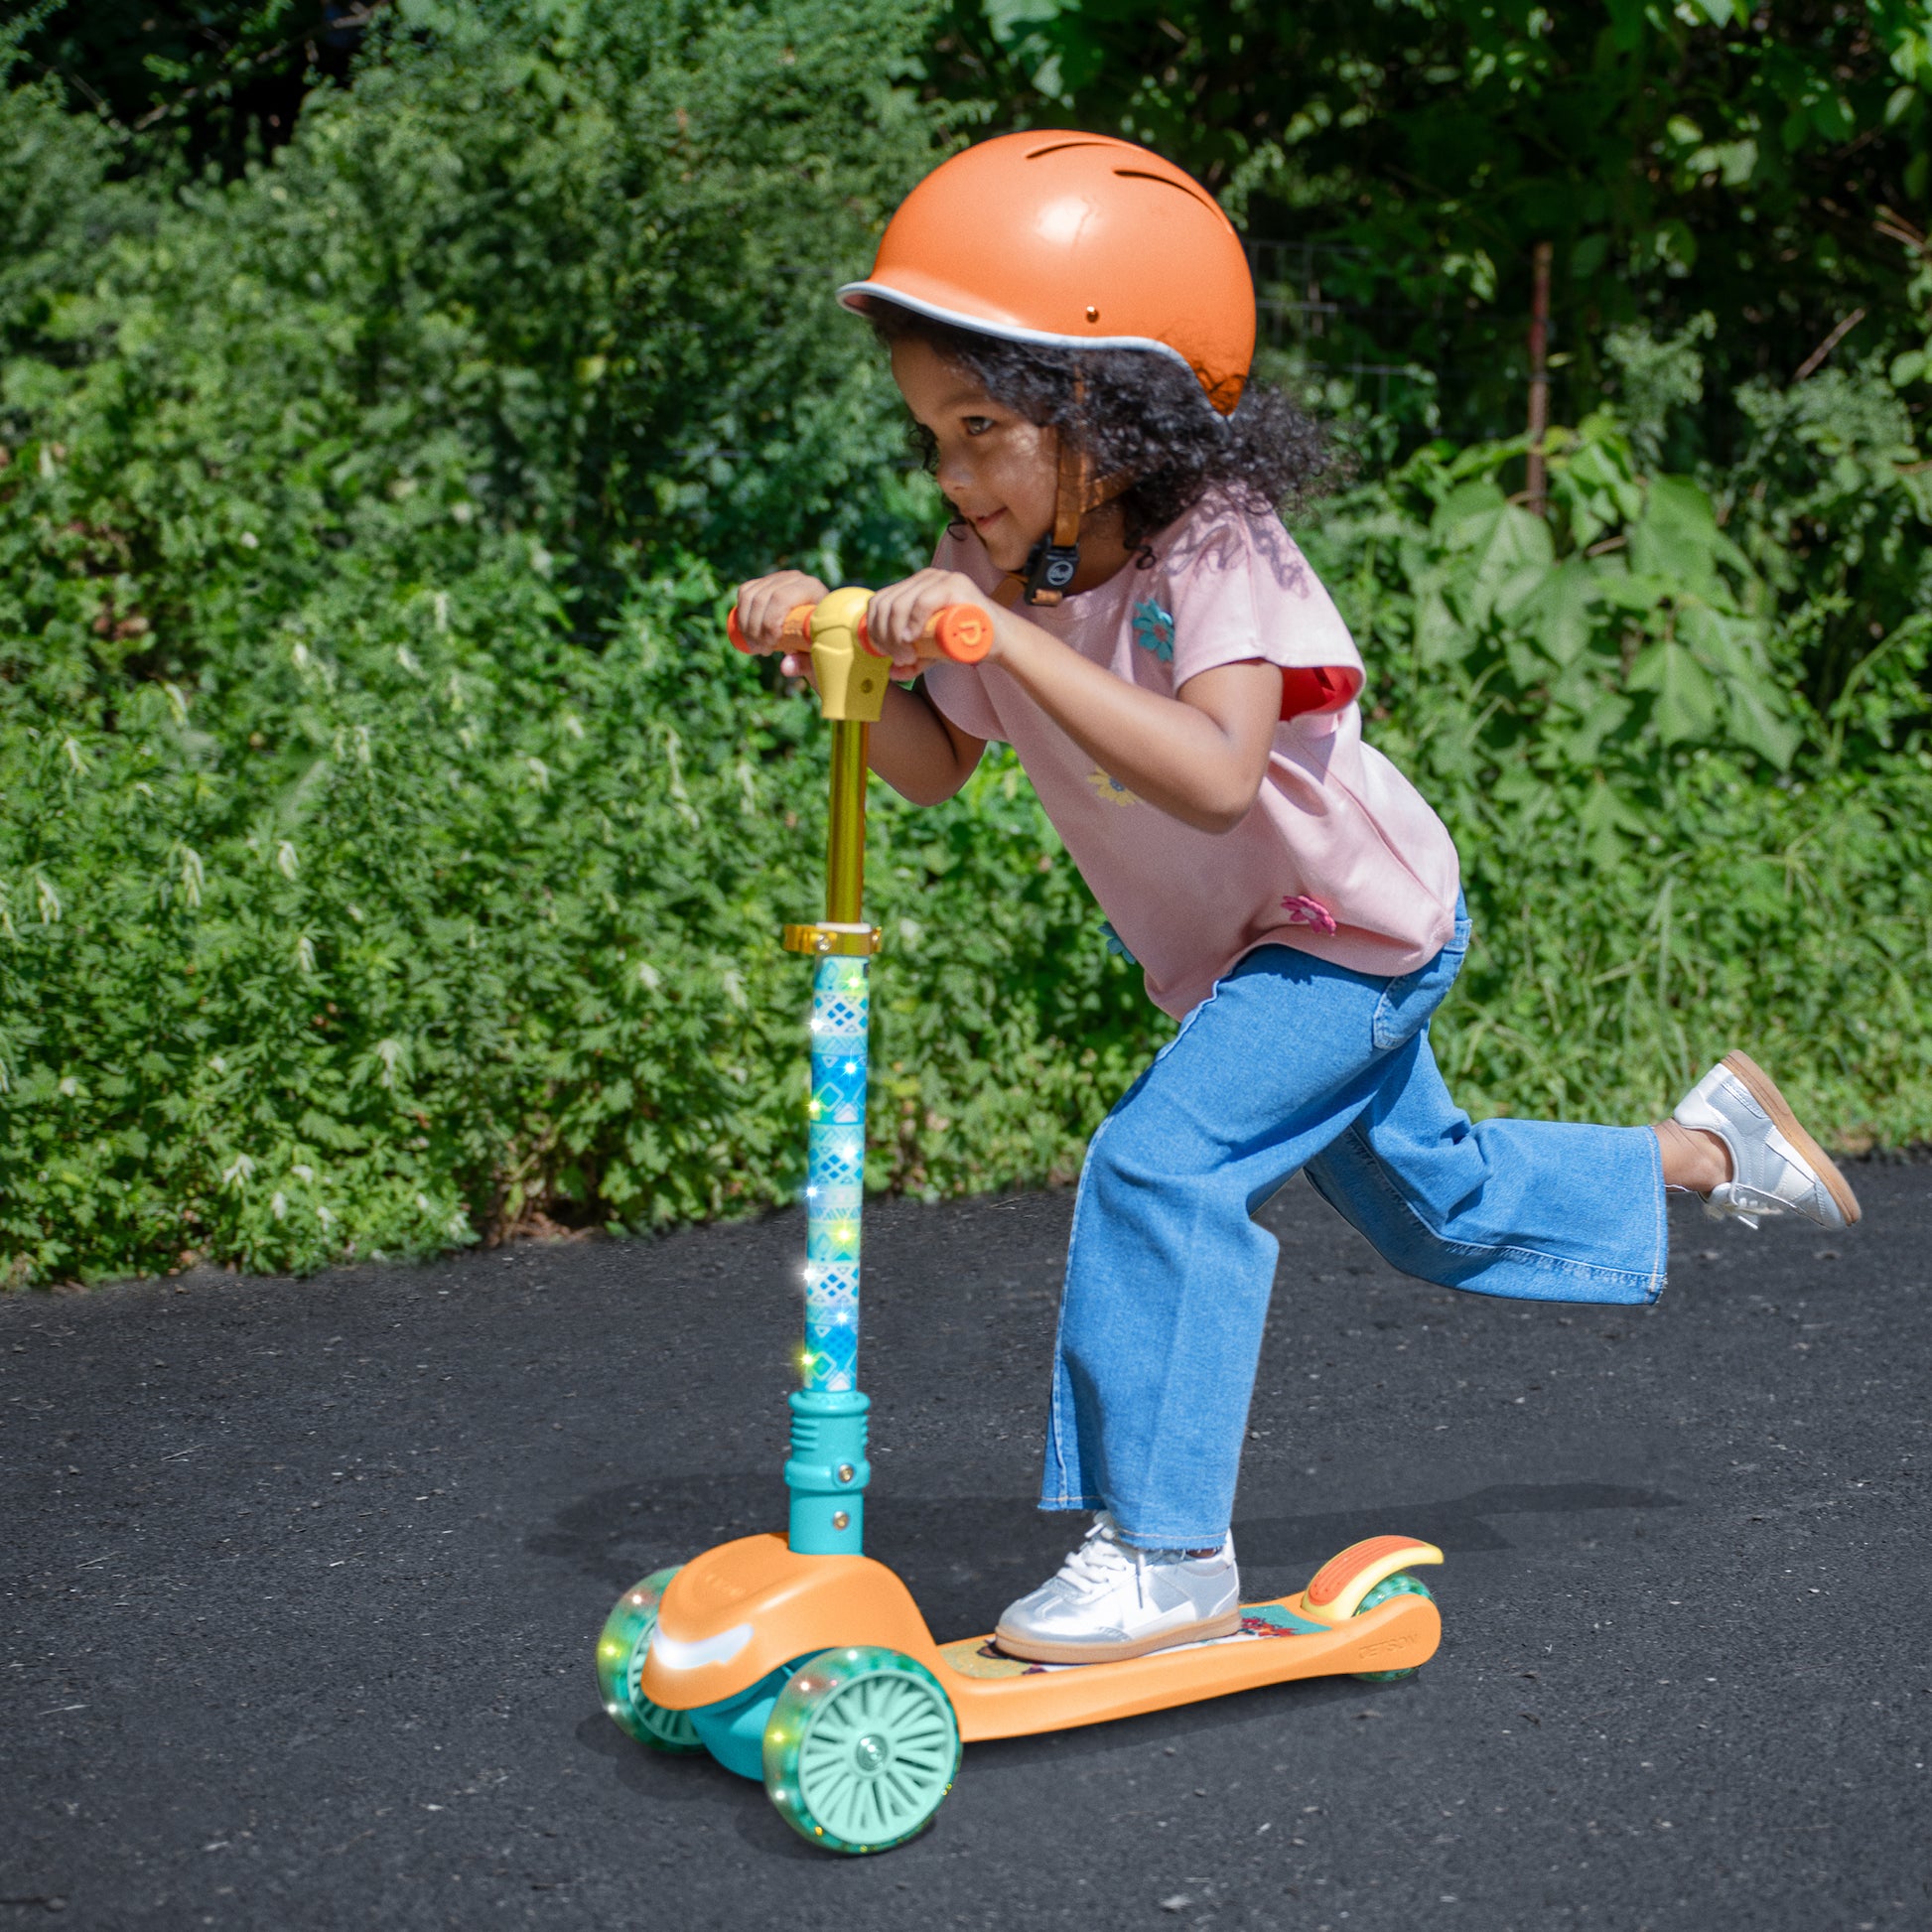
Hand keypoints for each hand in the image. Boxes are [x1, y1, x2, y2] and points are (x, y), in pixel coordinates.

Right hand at [733, 570, 828, 677]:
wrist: (822, 631)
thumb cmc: (823, 644)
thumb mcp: (818, 657)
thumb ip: (806, 664)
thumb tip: (785, 666)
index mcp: (812, 588)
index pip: (781, 598)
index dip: (769, 623)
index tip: (770, 648)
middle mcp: (795, 578)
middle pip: (762, 598)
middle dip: (755, 629)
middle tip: (761, 651)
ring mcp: (779, 578)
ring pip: (750, 596)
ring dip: (746, 625)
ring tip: (756, 646)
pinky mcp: (767, 582)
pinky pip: (745, 593)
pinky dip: (741, 614)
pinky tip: (748, 632)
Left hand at [864, 568, 1004, 675]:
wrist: (999, 640)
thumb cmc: (965, 642)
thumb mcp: (932, 653)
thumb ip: (912, 661)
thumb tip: (892, 673)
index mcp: (914, 586)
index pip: (880, 601)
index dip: (874, 628)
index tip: (884, 653)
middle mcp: (925, 578)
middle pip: (886, 604)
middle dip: (885, 636)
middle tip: (900, 659)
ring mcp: (940, 578)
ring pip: (900, 604)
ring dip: (896, 635)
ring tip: (907, 656)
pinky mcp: (954, 585)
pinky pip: (922, 601)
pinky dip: (911, 622)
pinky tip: (911, 638)